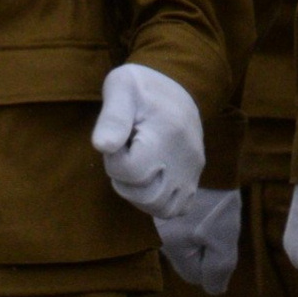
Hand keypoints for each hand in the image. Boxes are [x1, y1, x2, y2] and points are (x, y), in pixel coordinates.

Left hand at [92, 63, 204, 218]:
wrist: (174, 89)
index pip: (130, 171)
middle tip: (122, 155)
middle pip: (147, 196)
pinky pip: (177, 209)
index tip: (114, 140)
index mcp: (166, 134)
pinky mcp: (195, 180)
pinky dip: (157, 203)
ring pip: (162, 208)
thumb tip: (102, 146)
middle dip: (123, 180)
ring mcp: (192, 172)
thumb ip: (112, 118)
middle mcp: (186, 158)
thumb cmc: (140, 87)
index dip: (112, 160)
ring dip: (138, 195)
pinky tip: (145, 181)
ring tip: (132, 167)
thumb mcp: (120, 89)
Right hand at [158, 187, 241, 293]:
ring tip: (210, 217)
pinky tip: (202, 209)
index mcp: (170, 247)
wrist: (206, 164)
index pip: (193, 276)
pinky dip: (191, 223)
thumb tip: (213, 290)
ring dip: (197, 237)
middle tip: (217, 231)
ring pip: (182, 243)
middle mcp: (156, 237)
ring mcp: (156, 221)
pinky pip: (178, 227)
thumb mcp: (224, 242)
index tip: (220, 245)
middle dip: (204, 252)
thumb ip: (218, 271)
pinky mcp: (160, 207)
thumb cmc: (215, 206)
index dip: (212, 266)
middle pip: (186, 260)